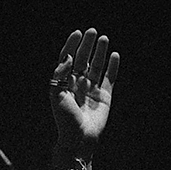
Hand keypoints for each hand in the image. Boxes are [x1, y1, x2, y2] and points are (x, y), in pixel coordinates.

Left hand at [48, 28, 119, 159]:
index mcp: (64, 83)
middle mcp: (77, 84)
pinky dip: (113, 67)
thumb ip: (60, 74)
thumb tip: (68, 56)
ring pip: (96, 66)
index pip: (67, 59)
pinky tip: (114, 55)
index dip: (71, 46)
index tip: (77, 33)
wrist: (79, 138)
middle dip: (86, 45)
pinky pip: (109, 78)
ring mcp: (91, 90)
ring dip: (99, 52)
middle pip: (82, 59)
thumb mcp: (56, 95)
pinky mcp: (104, 96)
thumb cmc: (64, 119)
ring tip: (103, 38)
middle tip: (92, 31)